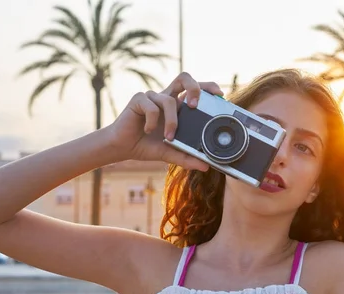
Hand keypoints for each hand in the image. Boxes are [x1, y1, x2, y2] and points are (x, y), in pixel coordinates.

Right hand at [105, 72, 223, 170]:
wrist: (123, 148)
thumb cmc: (148, 146)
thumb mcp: (171, 154)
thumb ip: (187, 158)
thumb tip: (206, 166)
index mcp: (177, 106)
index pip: (195, 89)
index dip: (208, 87)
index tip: (220, 96)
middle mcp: (166, 98)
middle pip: (184, 78)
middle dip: (194, 87)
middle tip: (195, 105)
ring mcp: (152, 97)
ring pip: (168, 99)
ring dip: (171, 121)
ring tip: (169, 138)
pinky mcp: (138, 100)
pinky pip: (151, 106)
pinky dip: (152, 121)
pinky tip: (148, 130)